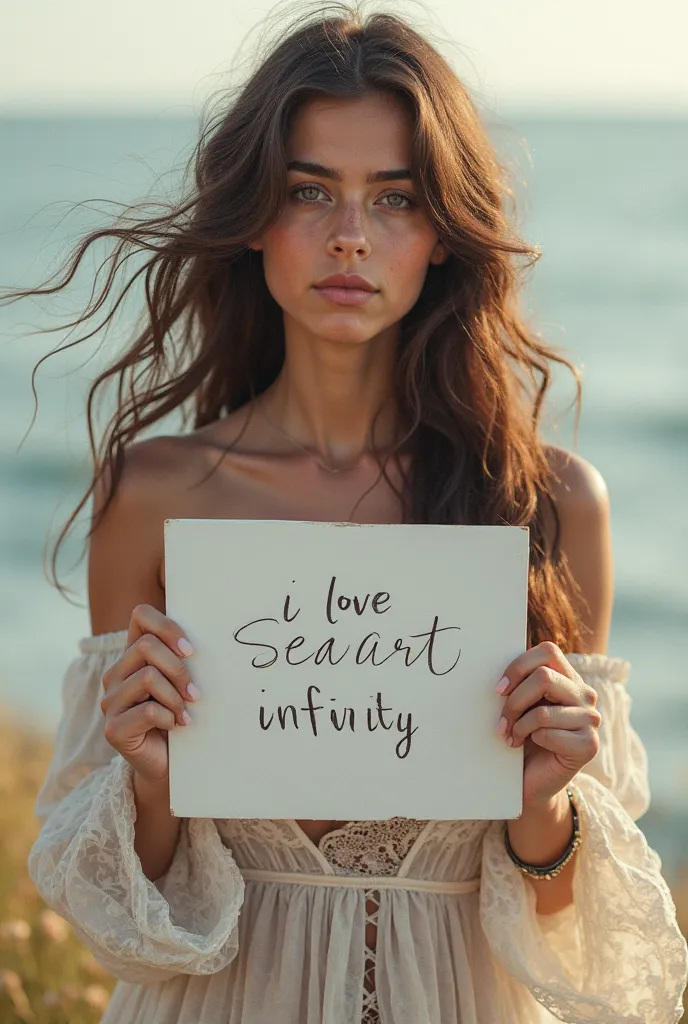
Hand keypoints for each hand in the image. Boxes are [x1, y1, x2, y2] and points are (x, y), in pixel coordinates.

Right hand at [100, 604, 197, 785]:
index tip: (191, 650)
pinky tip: (176, 727)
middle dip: (179, 669)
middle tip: (195, 693)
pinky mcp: (112, 729)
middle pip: (146, 646)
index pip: (140, 616)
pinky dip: (169, 718)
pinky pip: (147, 711)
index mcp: (132, 656)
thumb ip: (184, 659)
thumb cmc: (179, 716)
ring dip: (175, 697)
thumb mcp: (182, 682)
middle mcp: (115, 675)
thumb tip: (215, 633)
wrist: (169, 764)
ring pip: (148, 677)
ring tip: (185, 712)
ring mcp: (109, 702)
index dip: (167, 626)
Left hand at [496, 641, 601, 807]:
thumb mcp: (521, 704)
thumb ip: (521, 683)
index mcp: (568, 678)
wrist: (532, 779)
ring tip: (511, 737)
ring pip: (542, 710)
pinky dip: (532, 740)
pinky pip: (548, 733)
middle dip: (514, 701)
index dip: (518, 666)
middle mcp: (585, 694)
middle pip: (543, 677)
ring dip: (519, 725)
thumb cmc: (523, 737)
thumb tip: (495, 668)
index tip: (499, 689)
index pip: (548, 651)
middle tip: (500, 721)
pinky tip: (530, 747)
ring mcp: (591, 719)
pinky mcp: (589, 745)